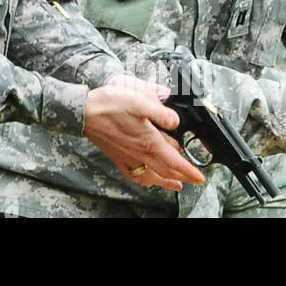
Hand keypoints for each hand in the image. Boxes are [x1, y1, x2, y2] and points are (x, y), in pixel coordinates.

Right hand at [83, 75, 206, 190]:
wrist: (84, 112)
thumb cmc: (109, 105)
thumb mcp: (139, 100)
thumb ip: (161, 111)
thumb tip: (176, 121)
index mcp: (149, 141)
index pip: (175, 162)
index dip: (190, 171)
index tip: (201, 177)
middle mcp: (140, 153)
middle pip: (166, 171)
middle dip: (183, 177)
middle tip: (194, 179)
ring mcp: (128, 157)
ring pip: (152, 176)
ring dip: (166, 181)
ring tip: (176, 184)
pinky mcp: (117, 156)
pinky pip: (133, 175)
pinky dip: (144, 180)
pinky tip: (147, 179)